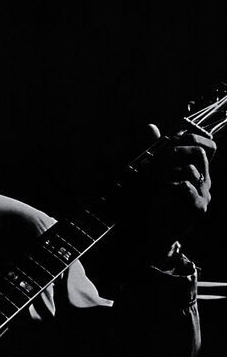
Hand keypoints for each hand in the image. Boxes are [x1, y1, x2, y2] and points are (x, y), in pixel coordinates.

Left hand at [127, 123, 215, 263]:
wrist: (146, 230)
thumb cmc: (147, 198)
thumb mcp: (147, 168)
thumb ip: (151, 147)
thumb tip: (151, 126)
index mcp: (195, 170)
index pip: (209, 146)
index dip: (196, 137)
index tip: (174, 138)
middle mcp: (203, 181)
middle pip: (199, 152)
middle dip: (176, 149)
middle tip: (159, 158)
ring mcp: (203, 195)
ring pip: (190, 167)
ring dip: (167, 168)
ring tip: (155, 180)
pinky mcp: (198, 208)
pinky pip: (186, 186)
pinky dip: (169, 185)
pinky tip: (161, 193)